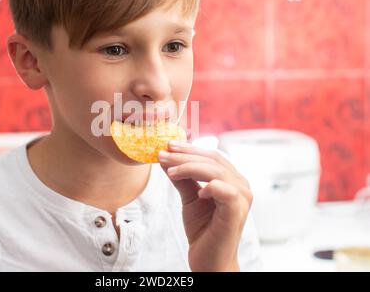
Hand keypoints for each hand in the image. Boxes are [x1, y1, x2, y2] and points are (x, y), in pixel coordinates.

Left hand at [158, 140, 252, 271]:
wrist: (209, 260)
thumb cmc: (203, 230)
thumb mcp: (189, 198)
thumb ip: (181, 178)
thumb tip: (165, 158)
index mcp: (231, 179)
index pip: (212, 156)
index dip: (190, 149)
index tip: (168, 146)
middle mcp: (240, 185)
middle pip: (213, 160)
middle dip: (185, 155)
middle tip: (164, 154)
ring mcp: (241, 198)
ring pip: (216, 171)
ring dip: (190, 167)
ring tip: (170, 171)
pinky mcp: (236, 212)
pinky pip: (226, 191)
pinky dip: (210, 186)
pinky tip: (198, 192)